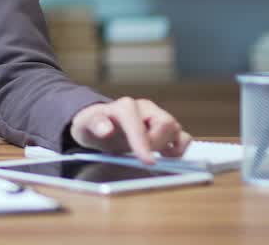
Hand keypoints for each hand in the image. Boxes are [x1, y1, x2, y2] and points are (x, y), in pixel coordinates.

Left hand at [69, 97, 191, 164]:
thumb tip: (106, 129)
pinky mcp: (166, 129)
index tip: (148, 162)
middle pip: (165, 123)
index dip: (143, 142)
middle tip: (140, 156)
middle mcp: (145, 108)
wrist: (98, 125)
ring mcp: (158, 117)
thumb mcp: (85, 125)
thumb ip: (95, 124)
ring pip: (176, 129)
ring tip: (153, 154)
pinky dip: (180, 148)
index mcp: (125, 107)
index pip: (138, 123)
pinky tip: (166, 156)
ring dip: (168, 146)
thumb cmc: (92, 125)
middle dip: (155, 143)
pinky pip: (183, 137)